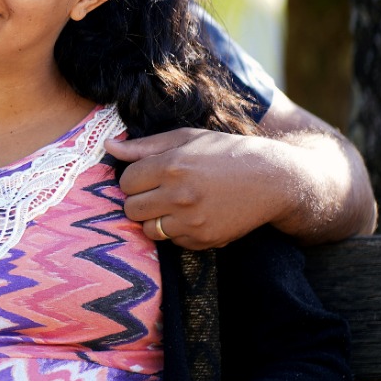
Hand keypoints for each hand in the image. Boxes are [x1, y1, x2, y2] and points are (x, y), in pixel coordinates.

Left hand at [107, 128, 287, 249]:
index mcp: (171, 165)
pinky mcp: (204, 239)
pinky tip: (193, 216)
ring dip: (155, 219)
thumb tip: (108, 146)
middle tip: (157, 192)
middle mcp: (179, 194)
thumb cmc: (226, 153)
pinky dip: (177, 232)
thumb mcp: (186, 138)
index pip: (125, 182)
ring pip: (148, 229)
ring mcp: (192, 220)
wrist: (273, 179)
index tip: (147, 176)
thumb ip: (144, 146)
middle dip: (139, 200)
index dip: (133, 179)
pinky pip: (172, 242)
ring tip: (173, 205)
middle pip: (130, 208)